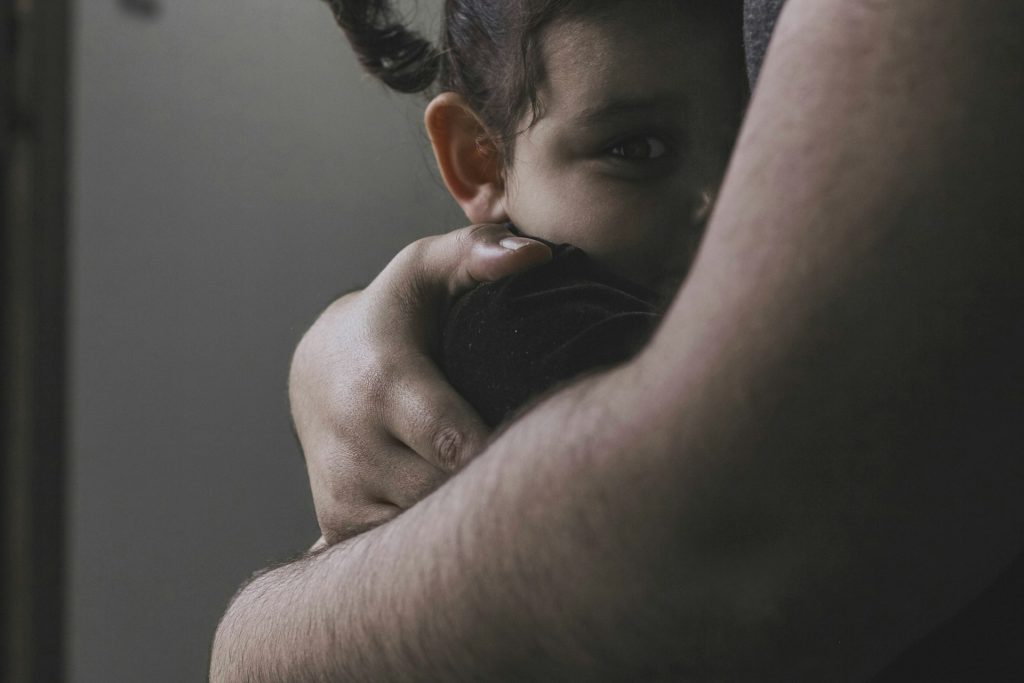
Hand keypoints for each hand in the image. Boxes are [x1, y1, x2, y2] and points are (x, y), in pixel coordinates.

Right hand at [290, 224, 550, 543]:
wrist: (317, 370)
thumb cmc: (394, 316)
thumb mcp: (425, 272)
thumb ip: (479, 254)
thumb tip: (535, 254)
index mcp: (385, 384)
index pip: (457, 443)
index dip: (504, 453)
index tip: (544, 450)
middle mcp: (356, 445)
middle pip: (451, 494)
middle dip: (495, 488)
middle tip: (539, 476)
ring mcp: (344, 492)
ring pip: (430, 531)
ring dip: (468, 517)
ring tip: (503, 492)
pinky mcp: (338, 525)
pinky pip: (405, 550)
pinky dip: (437, 536)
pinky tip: (462, 515)